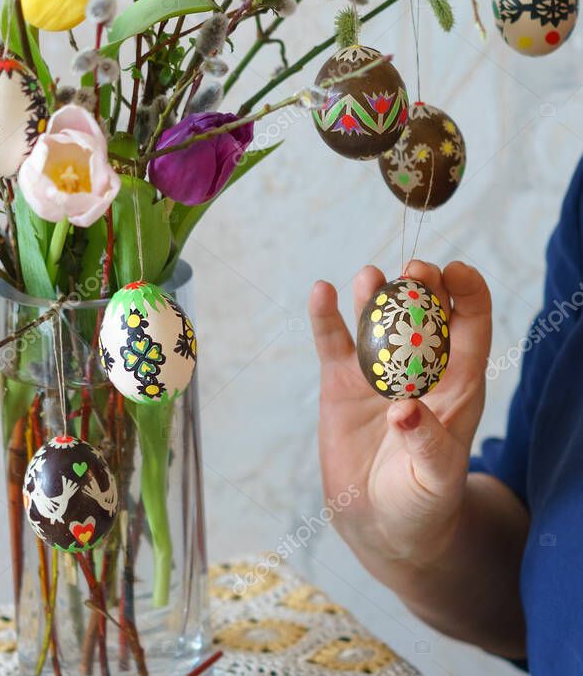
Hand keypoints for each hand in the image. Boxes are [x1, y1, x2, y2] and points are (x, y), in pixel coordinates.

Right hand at [309, 260, 490, 586]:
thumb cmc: (424, 501)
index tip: (454, 273)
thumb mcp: (435, 480)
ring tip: (370, 277)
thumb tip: (403, 410)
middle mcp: (417, 365)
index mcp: (456, 382)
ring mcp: (377, 368)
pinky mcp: (340, 380)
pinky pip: (332, 341)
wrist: (380, 524)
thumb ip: (426, 444)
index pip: (471, 325)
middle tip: (412, 270)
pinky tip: (322, 291)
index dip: (468, 293)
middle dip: (421, 283)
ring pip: (377, 317)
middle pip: (423, 310)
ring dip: (375, 292)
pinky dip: (326, 315)